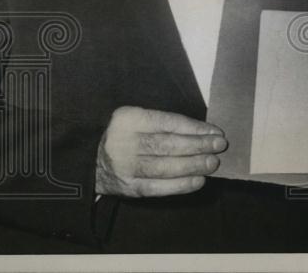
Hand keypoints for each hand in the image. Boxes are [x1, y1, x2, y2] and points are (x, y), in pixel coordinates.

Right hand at [95, 106, 226, 197]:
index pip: (168, 122)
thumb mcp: (136, 119)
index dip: (194, 128)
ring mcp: (124, 167)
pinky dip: (180, 185)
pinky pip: (158, 187)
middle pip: (168, 145)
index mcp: (128, 118)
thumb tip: (204, 133)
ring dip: (193, 166)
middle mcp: (124, 142)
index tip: (215, 132)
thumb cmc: (124, 135)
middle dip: (198, 146)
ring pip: (165, 167)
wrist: (88, 161)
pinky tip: (198, 181)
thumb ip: (164, 123)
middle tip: (219, 147)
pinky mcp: (126, 188)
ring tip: (213, 163)